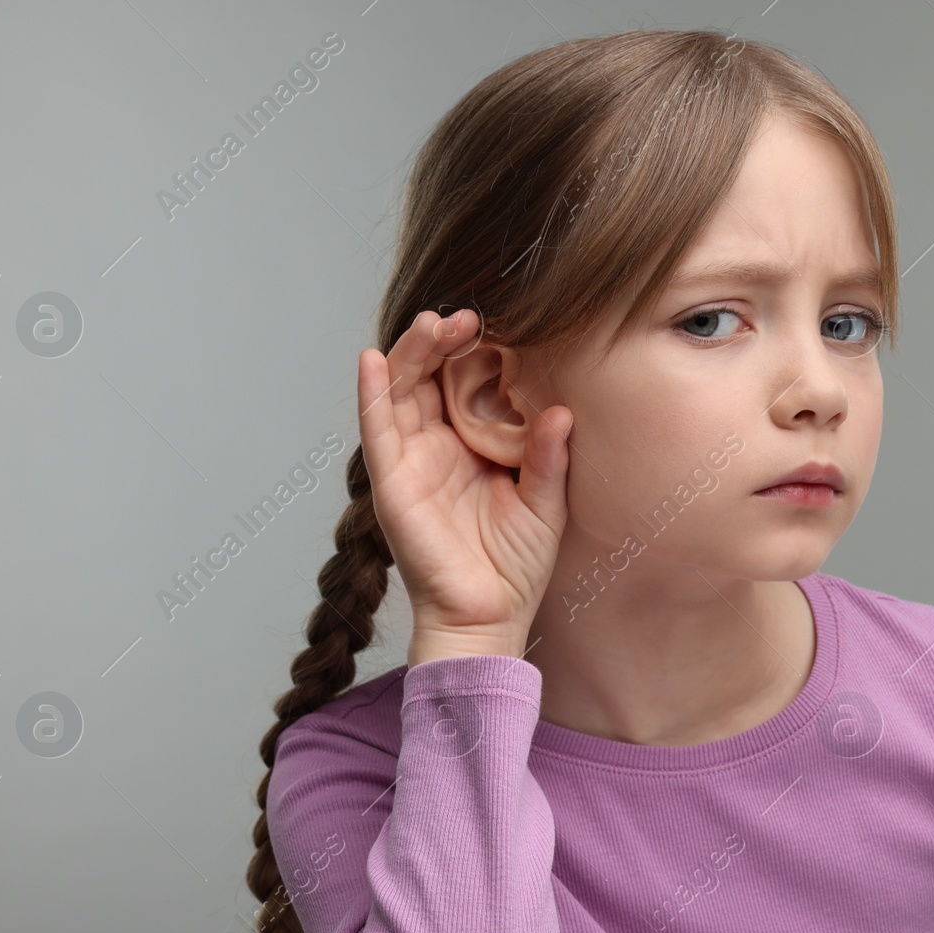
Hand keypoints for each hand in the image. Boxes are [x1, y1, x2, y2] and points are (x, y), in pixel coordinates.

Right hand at [356, 309, 572, 660]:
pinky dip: (370, 392)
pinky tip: (370, 359)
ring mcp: (410, 461)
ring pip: (400, 391)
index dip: (474, 351)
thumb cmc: (516, 566)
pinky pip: (375, 429)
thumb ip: (547, 456)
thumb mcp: (545, 503)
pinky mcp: (391, 482)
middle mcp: (437, 447)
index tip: (499, 324)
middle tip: (468, 316)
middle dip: (443, 342)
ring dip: (410, 353)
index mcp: (472, 446)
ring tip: (433, 323)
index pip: (465, 384)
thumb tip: (563, 412)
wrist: (488, 616)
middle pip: (428, 377)